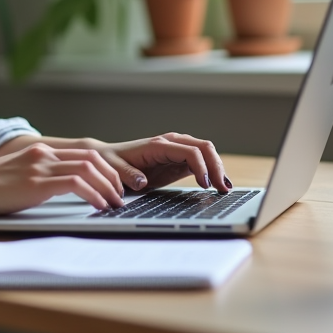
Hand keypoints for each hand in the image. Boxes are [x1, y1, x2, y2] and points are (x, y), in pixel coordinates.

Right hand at [0, 143, 125, 218]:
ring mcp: (39, 166)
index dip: (105, 169)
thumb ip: (38, 178)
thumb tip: (61, 192)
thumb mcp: (16, 178)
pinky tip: (98, 205)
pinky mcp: (36, 182)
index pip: (83, 153)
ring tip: (114, 204)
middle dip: (112, 177)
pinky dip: (93, 194)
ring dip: (107, 187)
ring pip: (89, 168)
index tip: (113, 187)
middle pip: (92, 157)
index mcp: (39, 151)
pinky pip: (76, 183)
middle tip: (120, 196)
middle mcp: (42, 154)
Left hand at [83, 133, 231, 193]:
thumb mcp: (114, 170)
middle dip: (216, 166)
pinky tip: (219, 184)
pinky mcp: (179, 158)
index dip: (200, 167)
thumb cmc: (111, 163)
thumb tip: (142, 181)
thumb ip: (127, 175)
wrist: (107, 158)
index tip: (205, 185)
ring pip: (206, 151)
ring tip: (225, 189)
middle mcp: (170, 143)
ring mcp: (177, 149)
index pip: (188, 151)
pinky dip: (212, 170)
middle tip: (222, 189)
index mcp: (157, 145)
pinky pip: (201, 159)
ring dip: (218, 167)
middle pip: (203, 147)